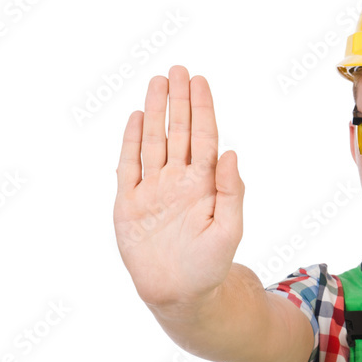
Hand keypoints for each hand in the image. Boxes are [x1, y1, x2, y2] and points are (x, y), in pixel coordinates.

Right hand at [114, 65, 243, 310]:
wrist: (178, 293)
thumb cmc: (209, 264)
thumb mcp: (229, 229)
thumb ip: (232, 191)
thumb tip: (232, 153)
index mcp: (203, 184)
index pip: (203, 137)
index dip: (202, 109)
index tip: (200, 81)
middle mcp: (178, 180)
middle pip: (178, 132)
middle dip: (179, 100)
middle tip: (178, 69)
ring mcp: (153, 189)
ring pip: (153, 141)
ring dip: (155, 112)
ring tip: (157, 81)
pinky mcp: (129, 202)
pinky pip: (128, 166)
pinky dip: (130, 142)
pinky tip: (135, 117)